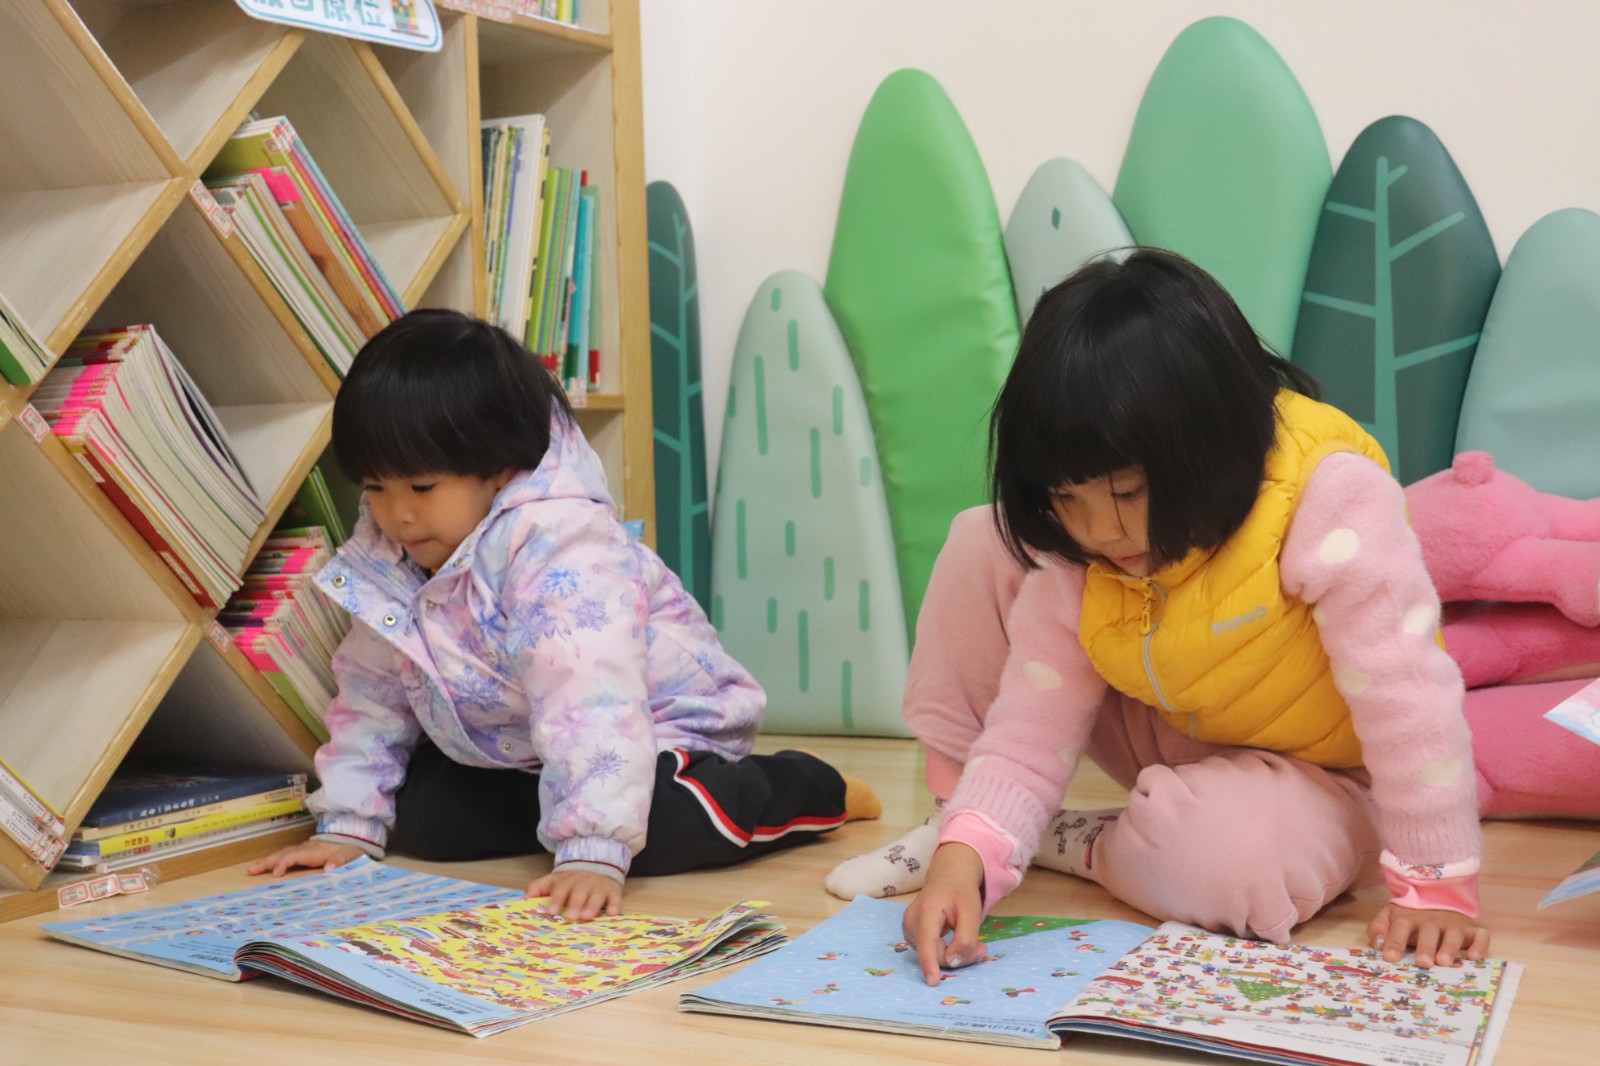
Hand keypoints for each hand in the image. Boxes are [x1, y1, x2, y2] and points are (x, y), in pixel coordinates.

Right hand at [247, 840, 362, 876]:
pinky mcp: (303, 851)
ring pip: (282, 853)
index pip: (295, 856)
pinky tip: (265, 866)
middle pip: (283, 854)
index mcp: (315, 851)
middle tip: (251, 871)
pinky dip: (274, 860)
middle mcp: (306, 848)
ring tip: (252, 869)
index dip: (284, 863)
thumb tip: (329, 869)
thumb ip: (340, 861)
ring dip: (267, 861)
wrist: (353, 838)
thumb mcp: (350, 855)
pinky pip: (285, 855)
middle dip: (267, 862)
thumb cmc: (351, 849)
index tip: (275, 873)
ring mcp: (303, 849)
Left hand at [527, 869, 622, 920]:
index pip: (561, 889)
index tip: (551, 911)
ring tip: (587, 917)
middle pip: (579, 892)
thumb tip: (524, 899)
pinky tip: (613, 913)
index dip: (556, 899)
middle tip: (571, 916)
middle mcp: (584, 883)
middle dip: (575, 904)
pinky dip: (615, 905)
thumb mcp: (553, 881)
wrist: (596, 865)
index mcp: (567, 880)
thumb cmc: (571, 881)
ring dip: (592, 905)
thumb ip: (538, 888)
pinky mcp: (613, 891)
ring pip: (596, 895)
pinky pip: (615, 897)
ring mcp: (599, 886)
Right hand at [901, 842, 985, 985]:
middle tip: (981, 948)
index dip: (930, 963)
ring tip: (971, 941)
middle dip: (958, 956)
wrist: (948, 877)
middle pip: (934, 953)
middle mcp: (911, 920)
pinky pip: (929, 952)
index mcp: (927, 910)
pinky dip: (945, 952)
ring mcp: (908, 928)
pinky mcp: (911, 934)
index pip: (927, 941)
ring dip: (953, 955)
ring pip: (932, 955)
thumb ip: (965, 939)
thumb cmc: (961, 892)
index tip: (933, 981)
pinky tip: (955, 940)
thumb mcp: (971, 912)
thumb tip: (952, 963)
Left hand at [1367, 903, 1489, 967]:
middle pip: (1428, 932)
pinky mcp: (1471, 929)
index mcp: (1409, 918)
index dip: (1394, 942)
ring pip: (1453, 934)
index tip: (1390, 957)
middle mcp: (1431, 921)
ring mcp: (1453, 924)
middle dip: (1425, 947)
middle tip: (1423, 963)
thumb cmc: (1410, 916)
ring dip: (1449, 947)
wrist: (1436, 896)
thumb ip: (1379, 929)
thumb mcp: (1389, 918)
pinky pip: (1480, 935)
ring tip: (1445, 961)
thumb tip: (1377, 944)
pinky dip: (1480, 945)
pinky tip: (1475, 957)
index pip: (1400, 928)